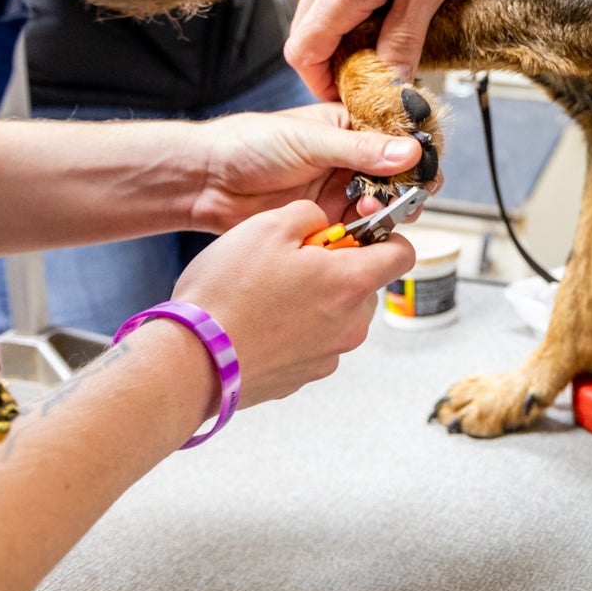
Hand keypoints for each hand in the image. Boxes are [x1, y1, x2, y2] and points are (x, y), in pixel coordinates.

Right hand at [171, 200, 414, 406]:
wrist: (189, 362)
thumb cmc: (226, 295)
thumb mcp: (267, 226)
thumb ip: (308, 214)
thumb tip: (319, 221)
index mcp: (351, 283)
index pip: (402, 254)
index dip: (383, 237)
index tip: (355, 232)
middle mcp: (350, 324)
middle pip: (366, 285)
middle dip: (338, 268)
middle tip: (294, 260)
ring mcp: (329, 355)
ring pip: (338, 314)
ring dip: (316, 299)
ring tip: (268, 292)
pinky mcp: (303, 376)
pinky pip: (313, 341)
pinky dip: (295, 329)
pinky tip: (258, 321)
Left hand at [189, 102, 432, 231]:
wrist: (206, 181)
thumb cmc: (248, 144)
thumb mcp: (310, 140)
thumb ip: (361, 149)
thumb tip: (410, 152)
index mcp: (349, 125)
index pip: (397, 135)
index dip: (417, 150)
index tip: (426, 165)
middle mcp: (350, 157)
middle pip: (397, 172)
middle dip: (406, 185)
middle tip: (406, 196)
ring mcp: (339, 187)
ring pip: (382, 200)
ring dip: (387, 207)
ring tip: (373, 209)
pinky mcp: (328, 216)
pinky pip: (360, 225)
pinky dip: (368, 229)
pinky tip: (362, 226)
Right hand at [285, 0, 470, 100]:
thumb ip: (404, 38)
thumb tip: (392, 82)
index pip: (303, 51)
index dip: (319, 82)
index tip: (346, 96)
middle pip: (303, 38)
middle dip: (328, 67)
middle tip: (365, 81)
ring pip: (313, 18)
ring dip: (336, 43)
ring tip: (375, 55)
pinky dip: (342, 19)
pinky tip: (375, 21)